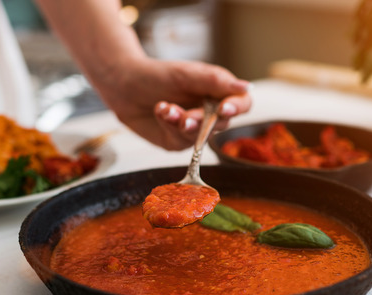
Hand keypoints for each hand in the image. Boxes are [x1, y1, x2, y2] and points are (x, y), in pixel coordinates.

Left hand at [96, 58, 251, 150]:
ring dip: (182, 123)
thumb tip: (246, 87)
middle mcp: (210, 113)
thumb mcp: (188, 74)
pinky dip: (169, 125)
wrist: (125, 86)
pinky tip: (160, 110)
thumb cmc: (158, 75)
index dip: (237, 107)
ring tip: (165, 108)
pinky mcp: (176, 142)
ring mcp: (194, 130)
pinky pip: (180, 141)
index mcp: (219, 92)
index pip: (241, 103)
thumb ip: (216, 81)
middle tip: (185, 116)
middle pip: (221, 124)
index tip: (224, 109)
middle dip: (202, 120)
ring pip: (200, 136)